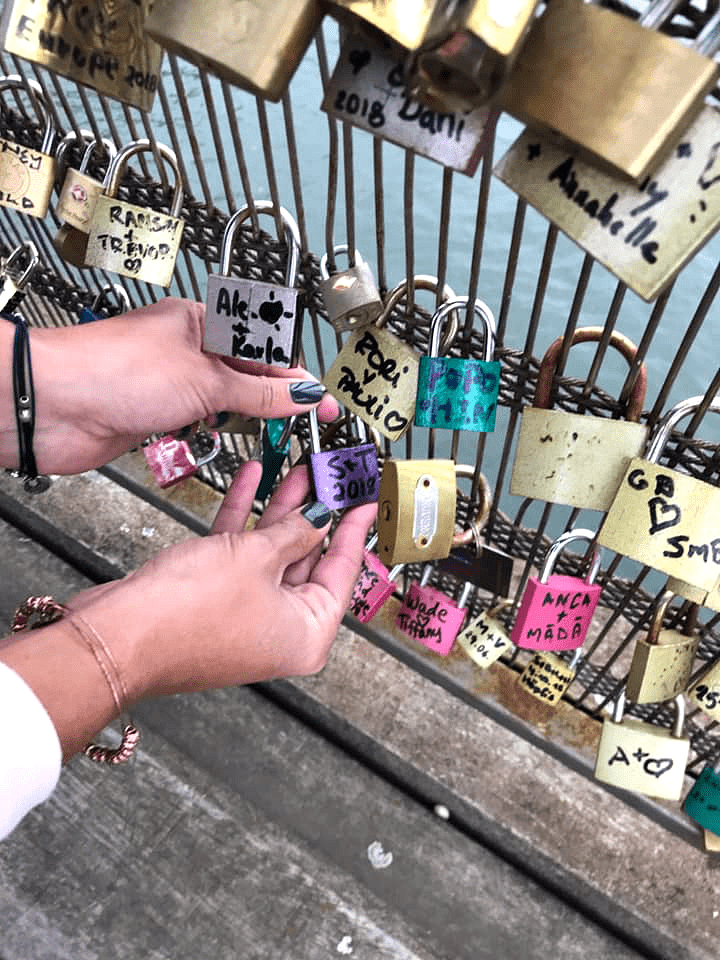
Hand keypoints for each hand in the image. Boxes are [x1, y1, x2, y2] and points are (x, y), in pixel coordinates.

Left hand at [21, 298, 336, 473]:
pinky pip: (200, 421)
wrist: (49, 405)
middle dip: (278, 398)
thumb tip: (303, 395)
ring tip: (280, 432)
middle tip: (311, 423)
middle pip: (248, 375)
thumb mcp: (204, 380)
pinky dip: (219, 430)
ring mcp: (171, 383)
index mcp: (202, 323)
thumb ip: (259, 393)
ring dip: (250, 416)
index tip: (323, 401)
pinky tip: (233, 436)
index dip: (297, 376)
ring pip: (225, 400)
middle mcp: (188, 349)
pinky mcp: (155, 413)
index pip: (264, 349)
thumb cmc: (110, 370)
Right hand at [71, 462, 376, 703]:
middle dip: (314, 511)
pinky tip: (251, 480)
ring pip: (272, 552)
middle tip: (329, 476)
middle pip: (308, 559)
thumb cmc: (186, 618)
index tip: (364, 499)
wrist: (118, 635)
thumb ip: (294, 533)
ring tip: (295, 468)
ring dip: (280, 508)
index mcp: (308, 635)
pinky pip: (239, 552)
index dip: (355, 529)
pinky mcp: (213, 598)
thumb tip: (319, 516)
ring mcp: (246, 615)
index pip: (345, 571)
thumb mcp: (256, 559)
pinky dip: (245, 517)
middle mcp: (280, 629)